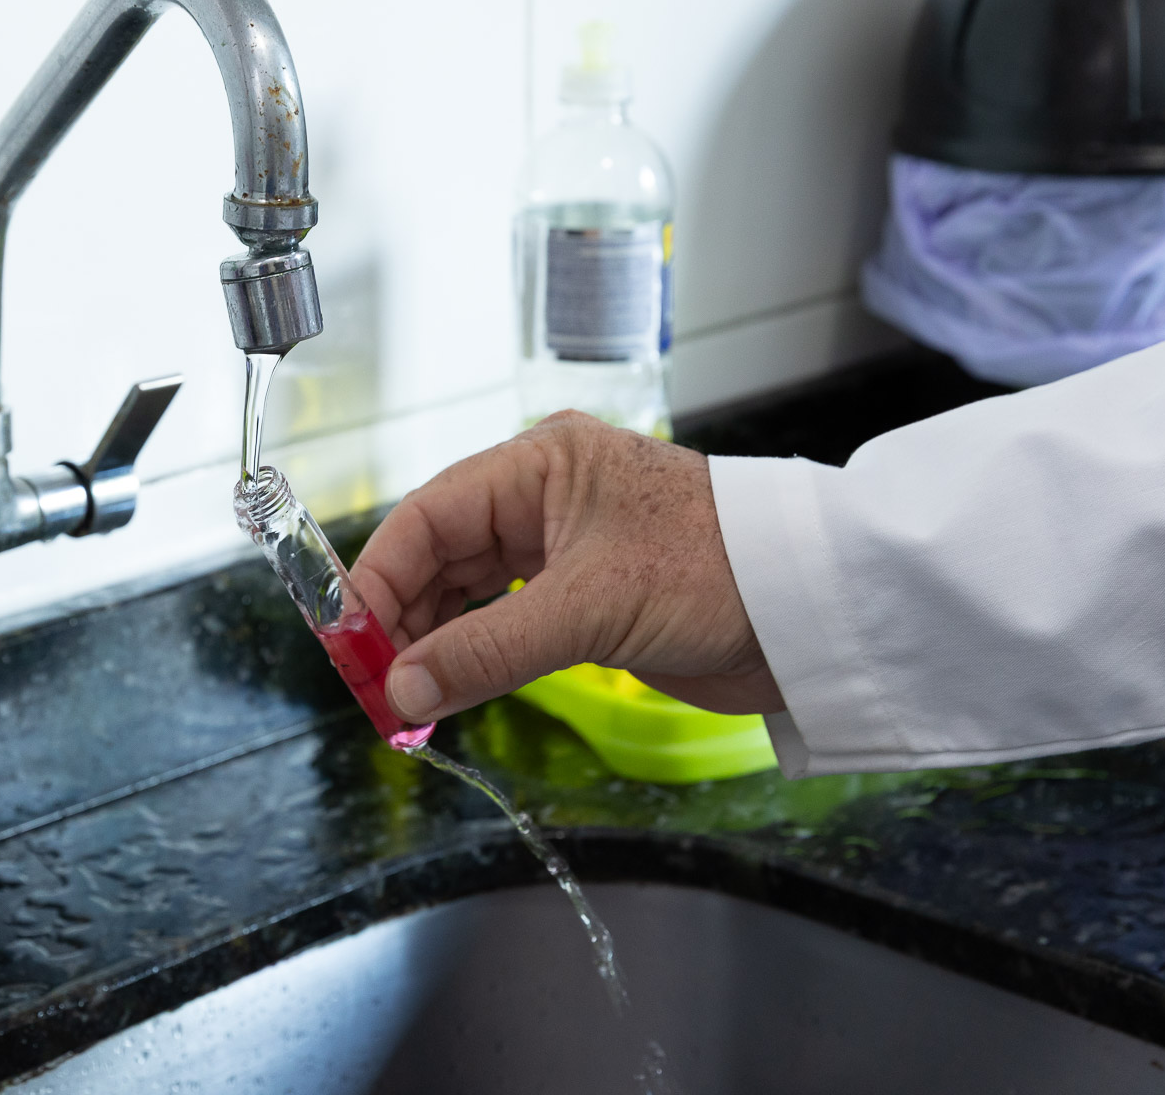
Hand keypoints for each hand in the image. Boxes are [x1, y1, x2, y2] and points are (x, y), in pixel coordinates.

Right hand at [348, 411, 780, 723]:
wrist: (815, 611)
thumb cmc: (718, 573)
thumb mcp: (588, 611)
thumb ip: (485, 652)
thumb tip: (401, 692)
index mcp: (540, 466)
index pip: (428, 516)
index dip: (378, 580)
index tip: (349, 643)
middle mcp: (545, 497)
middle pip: (440, 553)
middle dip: (401, 618)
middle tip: (371, 685)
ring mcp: (566, 546)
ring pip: (469, 591)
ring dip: (434, 643)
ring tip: (404, 699)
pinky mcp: (588, 594)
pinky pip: (506, 620)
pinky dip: (474, 653)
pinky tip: (450, 686)